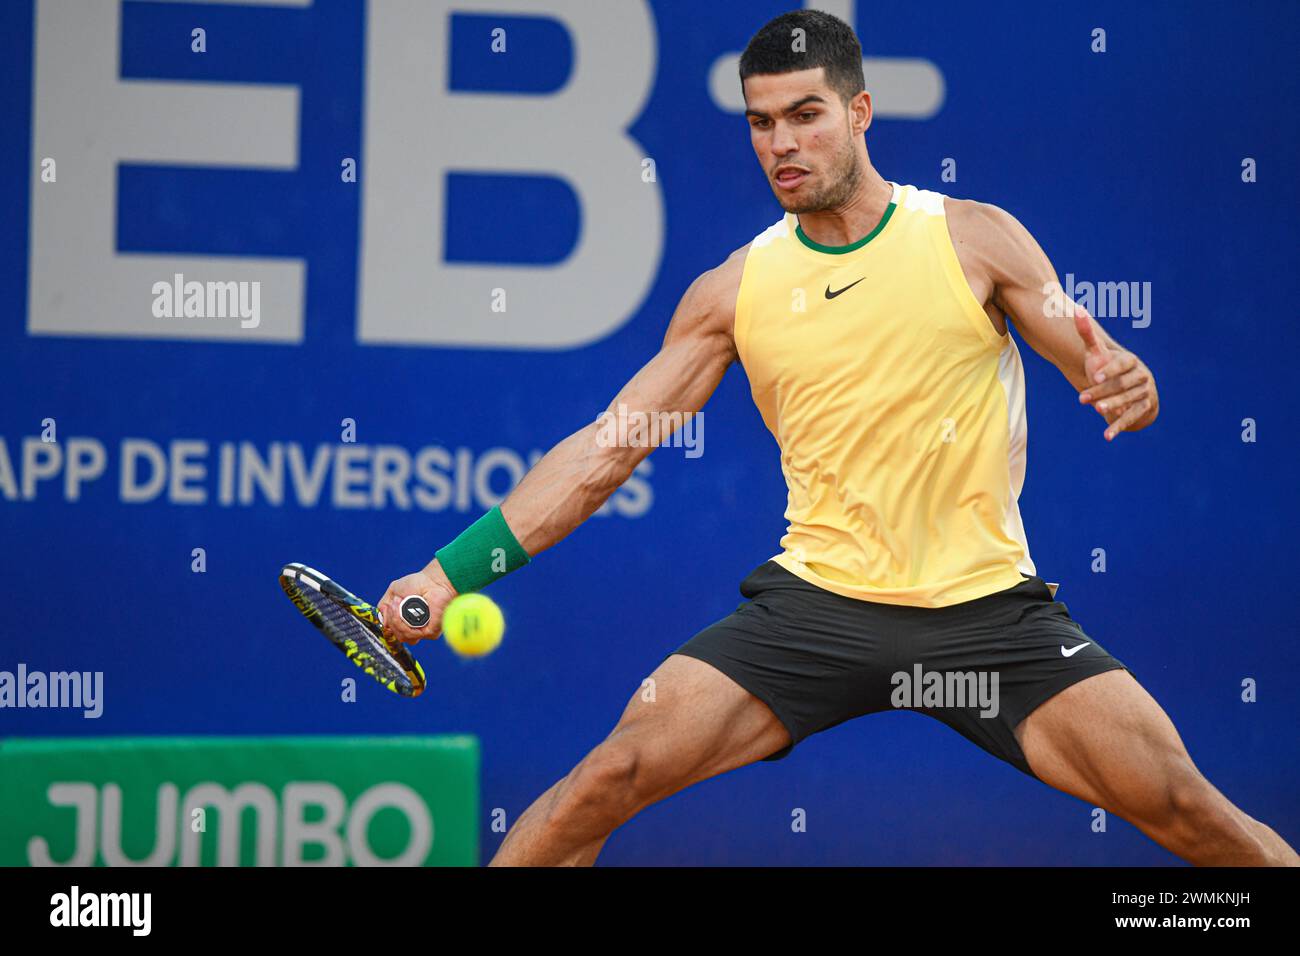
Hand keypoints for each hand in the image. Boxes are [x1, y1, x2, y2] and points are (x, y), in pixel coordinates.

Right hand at [376, 564, 455, 644]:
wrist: (432, 580)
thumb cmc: (417, 583)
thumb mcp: (393, 592)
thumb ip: (384, 607)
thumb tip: (383, 623)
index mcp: (408, 622)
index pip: (395, 633)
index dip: (389, 624)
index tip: (388, 609)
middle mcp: (416, 628)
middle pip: (398, 637)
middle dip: (392, 621)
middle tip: (394, 604)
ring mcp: (424, 631)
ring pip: (403, 637)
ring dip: (396, 620)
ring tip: (398, 603)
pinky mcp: (431, 631)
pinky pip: (412, 635)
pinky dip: (403, 623)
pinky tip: (403, 608)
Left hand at [1072, 303, 1158, 440]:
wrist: (1131, 388)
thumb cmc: (1109, 368)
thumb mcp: (1097, 352)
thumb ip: (1087, 334)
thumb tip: (1077, 309)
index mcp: (1130, 361)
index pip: (1123, 363)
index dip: (1110, 369)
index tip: (1094, 376)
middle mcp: (1141, 376)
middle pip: (1123, 384)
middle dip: (1103, 391)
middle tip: (1082, 399)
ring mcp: (1144, 393)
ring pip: (1129, 400)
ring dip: (1114, 407)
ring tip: (1097, 412)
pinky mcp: (1144, 409)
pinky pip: (1133, 418)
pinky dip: (1119, 427)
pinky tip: (1106, 436)